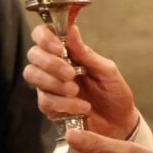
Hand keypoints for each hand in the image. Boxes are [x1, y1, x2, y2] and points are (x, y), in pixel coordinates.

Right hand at [24, 24, 138, 139]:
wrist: (120, 123)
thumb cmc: (114, 94)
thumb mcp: (106, 71)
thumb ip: (86, 53)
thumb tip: (71, 29)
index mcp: (69, 53)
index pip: (44, 35)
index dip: (44, 37)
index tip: (58, 47)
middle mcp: (55, 68)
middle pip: (33, 55)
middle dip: (50, 62)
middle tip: (70, 73)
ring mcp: (50, 87)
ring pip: (32, 75)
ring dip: (54, 83)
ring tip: (76, 91)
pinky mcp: (50, 107)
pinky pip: (45, 100)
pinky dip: (64, 103)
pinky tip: (82, 107)